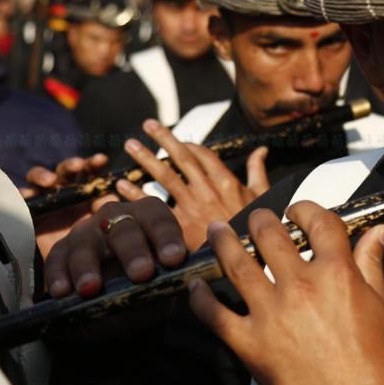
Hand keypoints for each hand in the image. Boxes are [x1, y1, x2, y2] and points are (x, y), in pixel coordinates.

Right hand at [24, 154, 116, 258]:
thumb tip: (112, 193)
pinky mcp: (28, 209)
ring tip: (50, 181)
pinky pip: (21, 197)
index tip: (102, 160)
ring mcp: (44, 197)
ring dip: (43, 174)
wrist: (71, 268)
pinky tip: (27, 195)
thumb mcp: (99, 224)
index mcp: (85, 188)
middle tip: (78, 166)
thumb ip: (103, 208)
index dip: (94, 163)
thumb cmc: (90, 241)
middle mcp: (64, 189)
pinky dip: (22, 193)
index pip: (89, 169)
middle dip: (70, 165)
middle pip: (64, 170)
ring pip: (38, 177)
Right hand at [43, 197, 186, 297]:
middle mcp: (116, 216)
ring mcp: (86, 232)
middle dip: (133, 251)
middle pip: (123, 228)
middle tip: (141, 274)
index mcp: (149, 216)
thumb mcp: (172, 277)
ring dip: (87, 266)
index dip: (167, 237)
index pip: (159, 219)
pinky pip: (57, 260)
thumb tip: (217, 254)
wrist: (120, 305)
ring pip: (85, 243)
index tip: (174, 259)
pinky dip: (57, 275)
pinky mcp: (62, 252)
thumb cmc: (151, 283)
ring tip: (91, 289)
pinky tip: (62, 292)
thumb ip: (190, 266)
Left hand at [119, 119, 269, 249]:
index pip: (203, 155)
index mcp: (227, 182)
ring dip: (145, 159)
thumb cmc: (255, 230)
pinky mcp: (178, 226)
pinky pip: (152, 206)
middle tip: (148, 124)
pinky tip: (121, 185)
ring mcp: (191, 207)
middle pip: (181, 158)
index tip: (176, 138)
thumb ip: (258, 171)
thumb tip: (262, 150)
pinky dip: (135, 194)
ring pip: (164, 176)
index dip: (188, 144)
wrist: (247, 260)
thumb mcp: (262, 197)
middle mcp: (207, 190)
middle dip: (163, 139)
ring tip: (130, 145)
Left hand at [190, 203, 383, 384]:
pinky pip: (216, 315)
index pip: (317, 221)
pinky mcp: (251, 344)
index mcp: (336, 272)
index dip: (305, 209)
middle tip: (254, 221)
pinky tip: (196, 288)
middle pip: (269, 234)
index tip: (297, 211)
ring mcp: (272, 314)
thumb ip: (371, 262)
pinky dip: (201, 298)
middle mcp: (301, 286)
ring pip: (236, 264)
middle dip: (259, 220)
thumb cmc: (374, 359)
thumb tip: (378, 232)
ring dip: (222, 242)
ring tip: (216, 231)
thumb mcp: (380, 302)